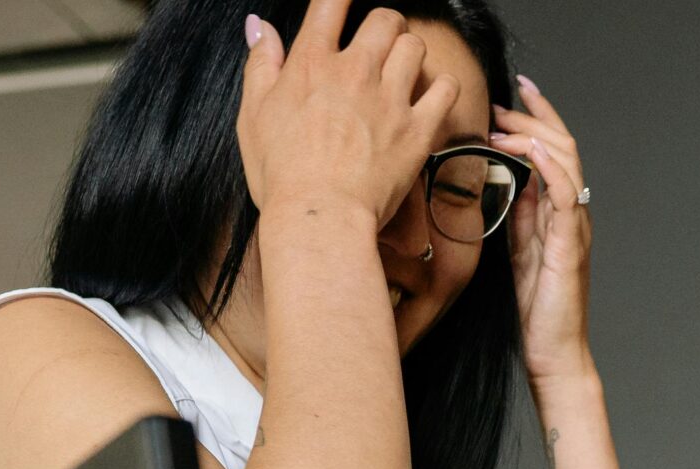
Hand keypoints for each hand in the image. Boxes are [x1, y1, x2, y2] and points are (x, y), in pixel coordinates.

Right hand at [239, 1, 453, 226]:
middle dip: (386, 24)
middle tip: (382, 42)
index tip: (346, 3)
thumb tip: (261, 27)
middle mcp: (354, 71)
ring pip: (415, 47)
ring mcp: (390, 99)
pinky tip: (432, 95)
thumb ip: (262, 64)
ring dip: (410, 52)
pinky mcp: (418, 130)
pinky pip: (446, 89)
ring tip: (403, 69)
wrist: (320, 216)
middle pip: (385, 19)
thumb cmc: (282, 173)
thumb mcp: (252, 114)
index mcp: (311, 62)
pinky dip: (442, 87)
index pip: (331, 3)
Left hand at [485, 75, 592, 382]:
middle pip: (563, 149)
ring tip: (506, 125)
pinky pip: (566, 198)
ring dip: (536, 138)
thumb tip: (507, 180)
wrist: (555, 353)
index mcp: (559, 214)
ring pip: (567, 165)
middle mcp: (573, 215)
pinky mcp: (571, 246)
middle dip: (532, 119)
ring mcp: (575, 229)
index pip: (554, 153)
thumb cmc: (539, 310)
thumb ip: (520, 216)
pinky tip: (533, 153)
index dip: (538, 119)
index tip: (515, 92)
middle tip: (502, 103)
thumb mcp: (521, 251)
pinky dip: (551, 170)